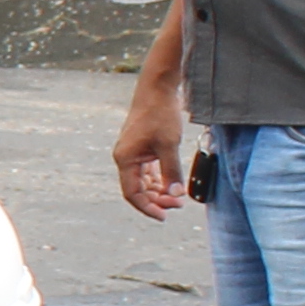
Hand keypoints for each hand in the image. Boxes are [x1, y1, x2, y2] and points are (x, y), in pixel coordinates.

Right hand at [110, 81, 191, 219]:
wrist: (157, 89)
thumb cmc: (160, 114)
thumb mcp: (169, 145)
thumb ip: (171, 171)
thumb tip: (176, 194)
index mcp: (126, 159)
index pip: (132, 193)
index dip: (147, 207)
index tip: (164, 216)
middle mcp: (126, 158)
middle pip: (138, 189)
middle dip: (157, 199)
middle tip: (178, 204)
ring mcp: (133, 152)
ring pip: (143, 181)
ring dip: (159, 190)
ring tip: (178, 196)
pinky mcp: (142, 146)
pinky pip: (148, 170)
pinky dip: (159, 179)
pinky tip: (172, 182)